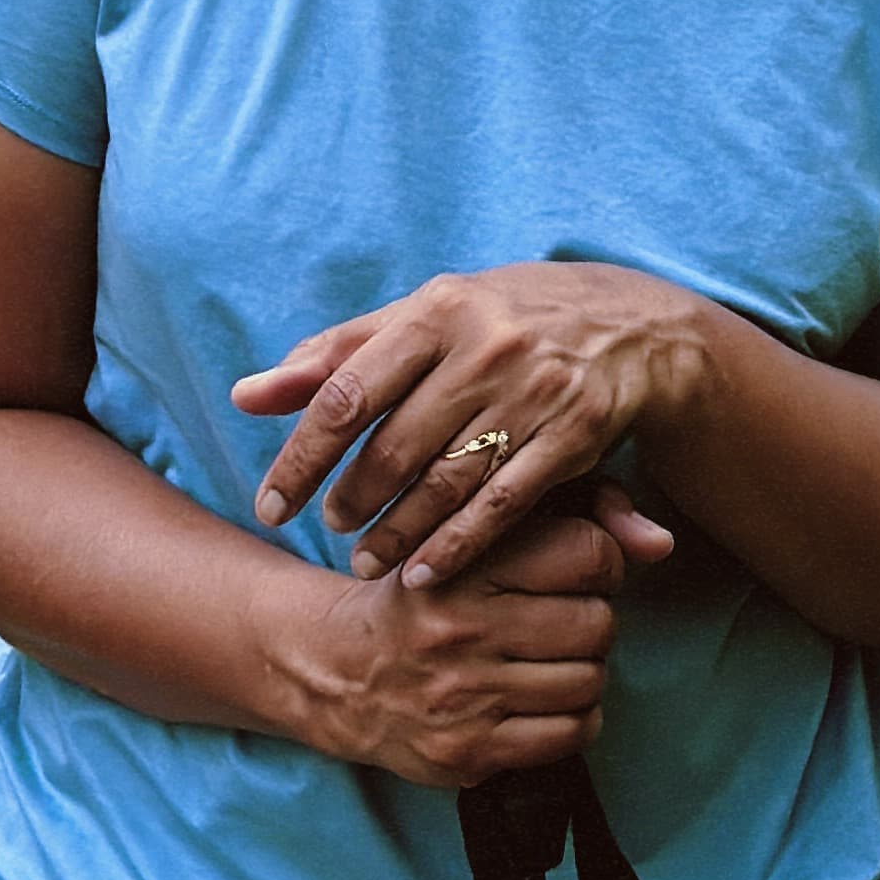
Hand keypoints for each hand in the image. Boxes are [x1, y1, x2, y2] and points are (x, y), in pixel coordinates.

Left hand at [234, 262, 701, 585]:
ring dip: (398, 534)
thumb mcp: (424, 317)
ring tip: (366, 563)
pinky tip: (424, 571)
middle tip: (328, 532)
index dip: (301, 457)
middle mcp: (485, 345)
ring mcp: (534, 390)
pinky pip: (503, 503)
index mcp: (438, 308)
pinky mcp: (575, 433)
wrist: (632, 324)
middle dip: (351, 501)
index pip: (347, 391)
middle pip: (394, 445)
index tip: (271, 505)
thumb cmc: (502, 319)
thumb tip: (247, 396)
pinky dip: (458, 546)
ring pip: (445, 482)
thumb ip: (338, 354)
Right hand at [288, 504, 642, 789]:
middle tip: (566, 620)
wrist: (338, 668)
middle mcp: (463, 629)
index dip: (601, 561)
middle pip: (597, 623)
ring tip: (553, 660)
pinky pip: (569, 736)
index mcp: (466, 562)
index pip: (587, 553)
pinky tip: (546, 701)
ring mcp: (465, 696)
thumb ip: (575, 517)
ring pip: (590, 682)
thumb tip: (662, 542)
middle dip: (594, 620)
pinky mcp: (469, 752)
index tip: (581, 570)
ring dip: (586, 671)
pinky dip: (574, 719)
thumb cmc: (428, 592)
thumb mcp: (475, 535)